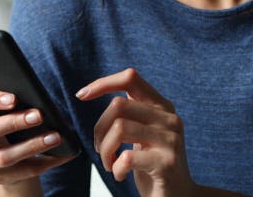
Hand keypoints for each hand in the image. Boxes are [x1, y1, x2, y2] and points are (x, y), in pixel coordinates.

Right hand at [0, 88, 74, 187]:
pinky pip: (24, 171)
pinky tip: (62, 154)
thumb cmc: (5, 120)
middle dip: (14, 123)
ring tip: (55, 137)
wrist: (3, 154)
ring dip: (32, 146)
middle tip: (38, 115)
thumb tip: (34, 93)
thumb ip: (10, 99)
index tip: (13, 98)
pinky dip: (46, 162)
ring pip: (5, 157)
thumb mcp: (2, 109)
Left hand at [77, 68, 194, 196]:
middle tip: (99, 148)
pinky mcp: (167, 163)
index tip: (81, 95)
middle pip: (118, 105)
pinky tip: (120, 174)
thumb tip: (91, 89)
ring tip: (109, 163)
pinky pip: (126, 157)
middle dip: (99, 128)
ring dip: (104, 150)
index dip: (103, 83)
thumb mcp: (142, 131)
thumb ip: (129, 111)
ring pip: (120, 128)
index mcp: (162, 106)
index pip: (130, 78)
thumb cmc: (152, 164)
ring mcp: (171, 140)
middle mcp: (170, 119)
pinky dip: (116, 168)